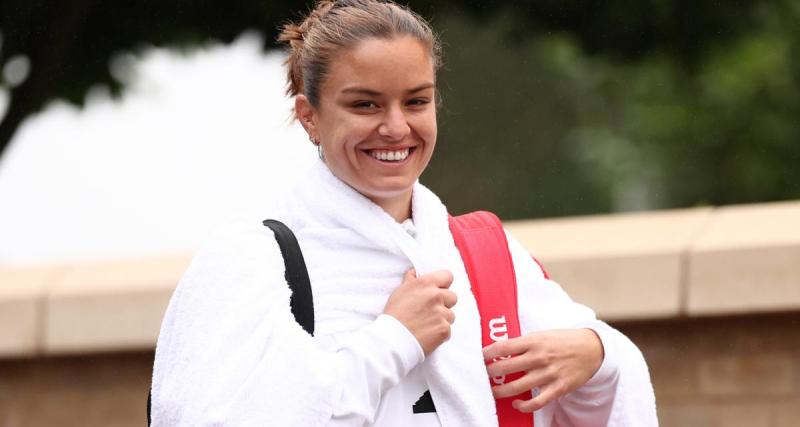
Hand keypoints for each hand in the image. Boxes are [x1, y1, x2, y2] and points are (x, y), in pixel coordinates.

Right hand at [383, 269, 456, 355]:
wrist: (393, 339)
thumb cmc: (394, 314)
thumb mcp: (400, 292)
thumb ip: (411, 280)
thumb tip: (415, 272)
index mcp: (426, 284)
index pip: (448, 276)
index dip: (443, 284)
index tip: (438, 290)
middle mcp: (436, 296)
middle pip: (453, 297)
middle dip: (445, 303)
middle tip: (431, 311)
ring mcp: (442, 313)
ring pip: (450, 315)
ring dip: (442, 319)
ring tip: (426, 324)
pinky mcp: (444, 329)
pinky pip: (448, 329)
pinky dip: (440, 333)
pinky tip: (428, 334)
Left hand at [483, 328, 603, 412]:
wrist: (592, 348)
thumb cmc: (564, 340)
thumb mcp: (542, 334)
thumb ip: (524, 342)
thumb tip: (502, 349)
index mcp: (533, 341)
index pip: (503, 347)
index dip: (487, 353)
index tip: (479, 357)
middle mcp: (539, 357)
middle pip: (505, 368)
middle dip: (489, 372)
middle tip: (483, 374)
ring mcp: (548, 373)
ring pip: (517, 387)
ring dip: (500, 391)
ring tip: (493, 391)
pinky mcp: (558, 388)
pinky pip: (537, 402)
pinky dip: (524, 406)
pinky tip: (516, 404)